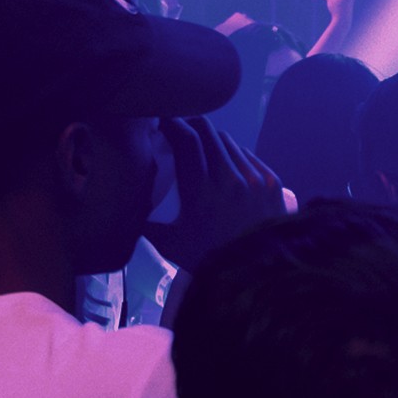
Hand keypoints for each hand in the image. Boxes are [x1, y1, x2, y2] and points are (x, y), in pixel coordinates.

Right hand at [148, 117, 287, 271]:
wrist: (258, 275)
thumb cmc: (209, 260)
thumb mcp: (170, 244)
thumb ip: (146, 223)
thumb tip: (125, 207)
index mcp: (201, 191)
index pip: (186, 140)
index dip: (171, 124)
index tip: (160, 121)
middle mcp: (229, 178)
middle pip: (207, 132)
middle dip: (189, 125)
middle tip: (177, 131)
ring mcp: (254, 178)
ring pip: (229, 142)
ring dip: (211, 140)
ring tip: (202, 150)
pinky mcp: (272, 182)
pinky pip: (249, 156)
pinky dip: (233, 155)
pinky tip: (227, 166)